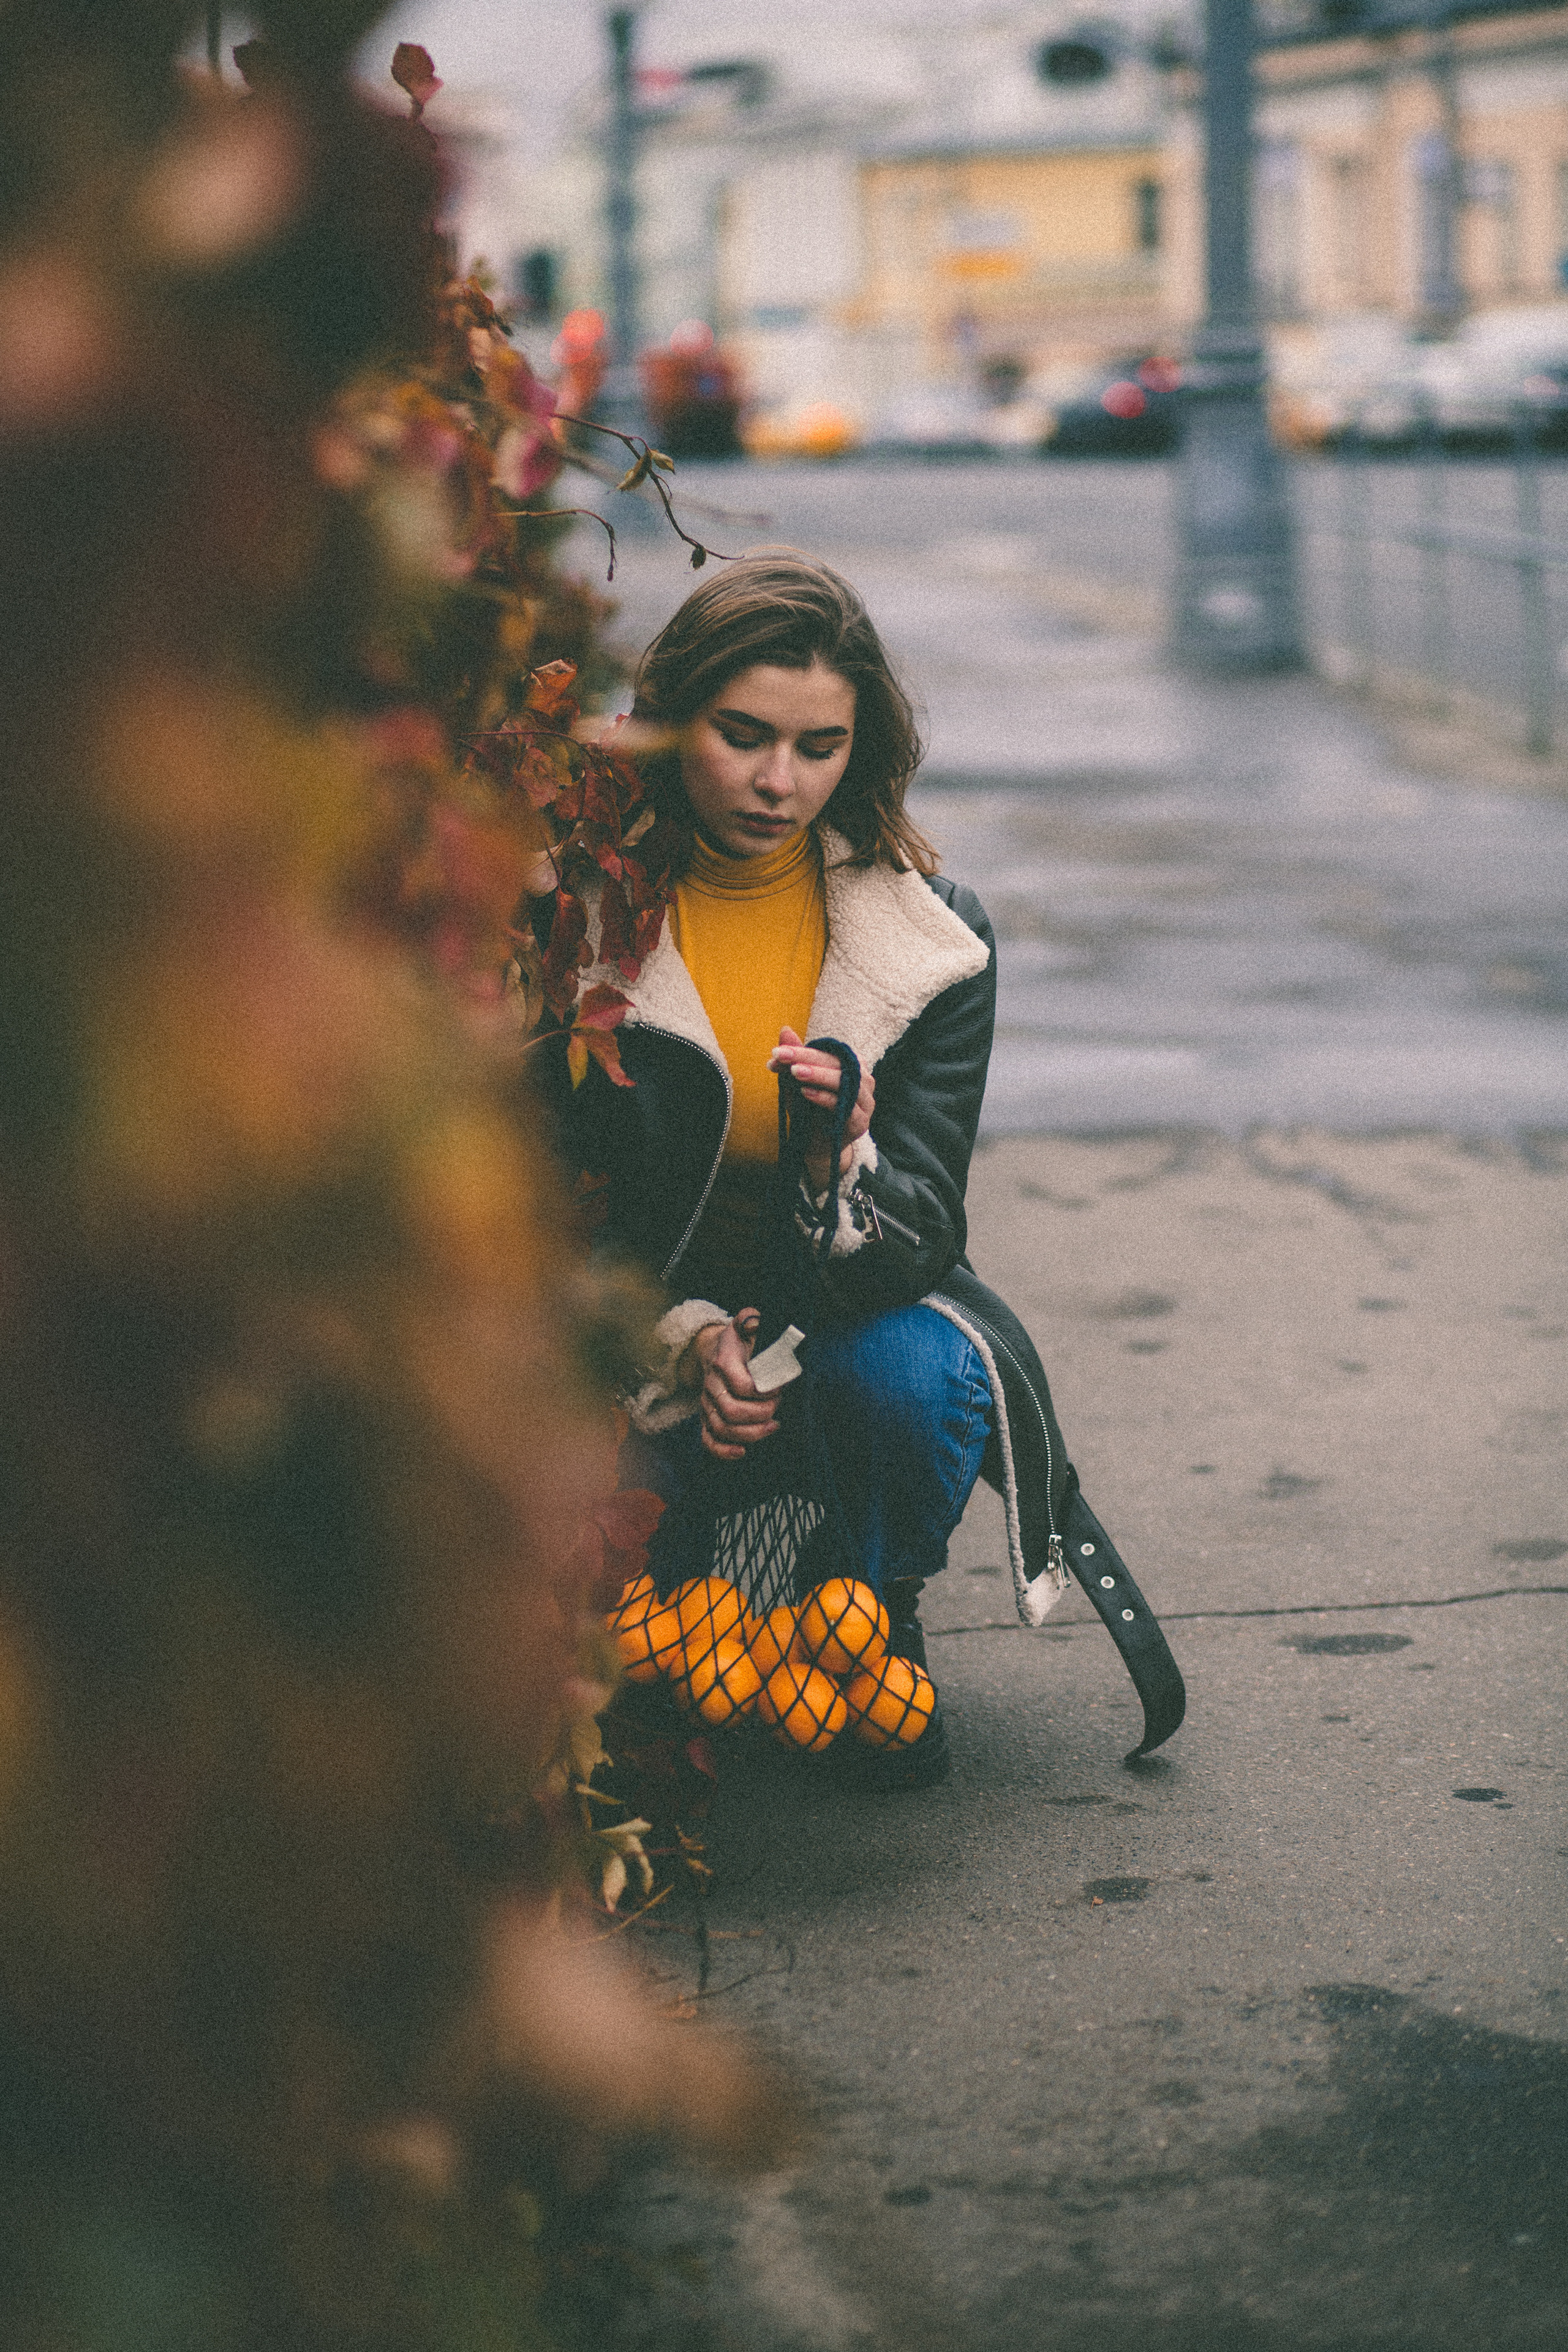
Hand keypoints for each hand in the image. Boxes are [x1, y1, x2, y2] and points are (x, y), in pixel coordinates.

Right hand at [692, 1310, 779, 1460]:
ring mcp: (707, 1404)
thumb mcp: (745, 1323)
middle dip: (760, 1414)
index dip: (764, 1391)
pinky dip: (723, 1451)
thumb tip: (755, 1323)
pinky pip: (708, 1440)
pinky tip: (742, 1452)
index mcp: (723, 1361)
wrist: (713, 1350)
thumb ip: (751, 1320)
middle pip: (731, 1411)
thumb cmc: (737, 1340)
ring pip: (722, 1428)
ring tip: (772, 1427)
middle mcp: (712, 1385)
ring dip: (750, 1434)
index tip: (780, 1388)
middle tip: (778, 1407)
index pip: (741, 1385)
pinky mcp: (707, 1417)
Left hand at [768, 1027, 874, 1193]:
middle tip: (783, 1057)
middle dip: (808, 1059)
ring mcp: (866, 1103)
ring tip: (795, 1072)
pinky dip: (825, 1098)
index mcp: (852, 1066)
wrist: (817, 1146)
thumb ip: (794, 1059)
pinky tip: (806, 1093)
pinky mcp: (861, 1122)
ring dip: (819, 1076)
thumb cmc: (809, 1110)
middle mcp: (865, 1081)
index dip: (803, 1051)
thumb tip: (785, 1029)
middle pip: (838, 1064)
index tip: (777, 1052)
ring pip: (846, 1083)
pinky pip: (845, 1107)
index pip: (829, 1052)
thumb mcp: (797, 1083)